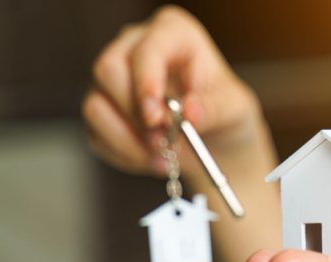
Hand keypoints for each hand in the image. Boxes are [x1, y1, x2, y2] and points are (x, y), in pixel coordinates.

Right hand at [82, 5, 259, 176]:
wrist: (214, 142)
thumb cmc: (225, 113)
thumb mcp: (234, 110)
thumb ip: (214, 109)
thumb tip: (190, 111)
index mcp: (172, 33)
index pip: (147, 49)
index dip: (146, 81)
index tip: (156, 117)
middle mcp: (135, 47)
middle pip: (109, 70)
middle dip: (136, 114)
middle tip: (163, 140)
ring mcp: (114, 79)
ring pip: (96, 105)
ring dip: (129, 140)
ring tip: (162, 155)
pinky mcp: (103, 110)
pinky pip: (97, 134)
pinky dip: (124, 154)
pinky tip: (152, 159)